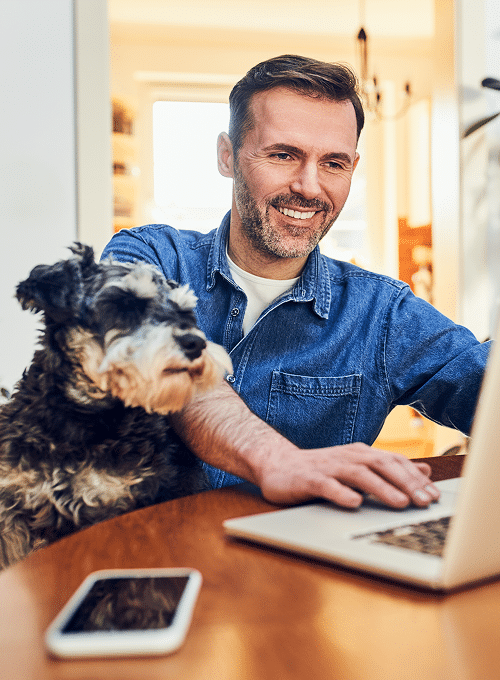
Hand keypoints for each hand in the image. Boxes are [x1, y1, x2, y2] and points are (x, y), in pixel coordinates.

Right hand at [256, 442, 439, 508]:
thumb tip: (424, 471)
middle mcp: (347, 457)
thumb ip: (388, 469)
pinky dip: (342, 493)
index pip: (394, 462)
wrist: (277, 465)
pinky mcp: (309, 480)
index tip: (434, 495)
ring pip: (359, 475)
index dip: (416, 478)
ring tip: (400, 502)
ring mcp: (328, 467)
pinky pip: (327, 486)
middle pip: (382, 465)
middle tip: (425, 501)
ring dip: (381, 488)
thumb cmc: (320, 470)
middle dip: (406, 483)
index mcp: (360, 454)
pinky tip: (355, 503)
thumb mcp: (357, 466)